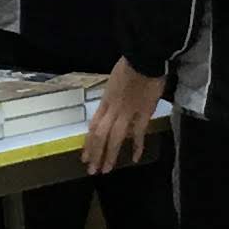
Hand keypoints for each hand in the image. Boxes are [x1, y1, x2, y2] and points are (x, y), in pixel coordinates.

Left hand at [83, 59, 158, 175]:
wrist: (144, 58)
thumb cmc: (130, 66)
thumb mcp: (114, 82)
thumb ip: (112, 97)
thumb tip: (111, 108)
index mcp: (105, 101)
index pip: (93, 126)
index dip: (88, 143)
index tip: (84, 156)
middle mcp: (112, 109)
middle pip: (99, 135)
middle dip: (95, 154)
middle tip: (91, 170)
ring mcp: (127, 112)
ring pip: (114, 138)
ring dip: (109, 155)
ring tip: (105, 170)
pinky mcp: (143, 112)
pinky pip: (138, 133)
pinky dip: (136, 146)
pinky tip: (134, 158)